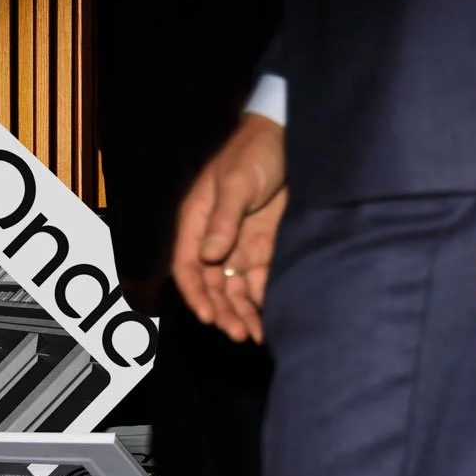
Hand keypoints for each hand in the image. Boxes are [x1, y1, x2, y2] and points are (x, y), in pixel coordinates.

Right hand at [172, 113, 287, 343]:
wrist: (288, 139)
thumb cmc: (254, 153)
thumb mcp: (238, 182)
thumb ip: (223, 219)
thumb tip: (209, 257)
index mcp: (197, 222)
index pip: (187, 267)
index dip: (195, 294)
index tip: (208, 316)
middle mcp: (214, 240)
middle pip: (211, 286)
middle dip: (222, 312)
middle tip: (238, 333)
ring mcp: (238, 246)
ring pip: (234, 290)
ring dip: (240, 314)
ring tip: (253, 335)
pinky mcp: (263, 249)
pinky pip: (258, 282)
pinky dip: (262, 302)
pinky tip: (270, 318)